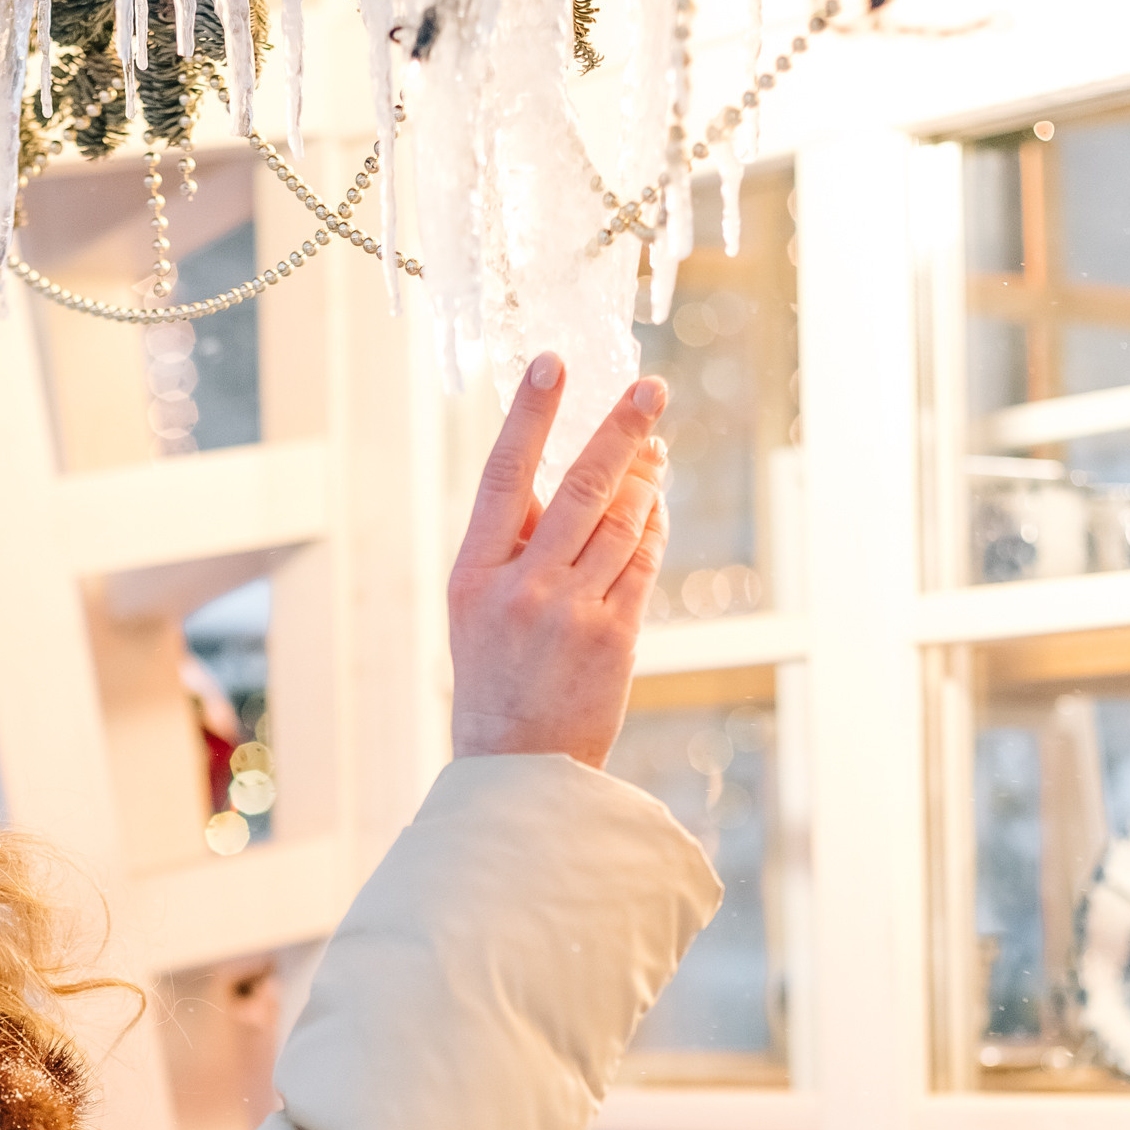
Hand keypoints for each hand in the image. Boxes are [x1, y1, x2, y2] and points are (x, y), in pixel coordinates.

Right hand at [448, 352, 667, 767]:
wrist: (517, 765)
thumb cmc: (494, 677)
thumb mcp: (476, 606)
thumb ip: (512, 545)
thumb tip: (564, 474)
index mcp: (474, 573)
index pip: (504, 475)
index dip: (529, 415)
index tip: (551, 363)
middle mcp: (522, 587)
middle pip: (581, 488)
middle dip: (620, 431)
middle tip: (650, 390)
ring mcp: (572, 612)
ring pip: (623, 521)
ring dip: (645, 477)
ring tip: (653, 446)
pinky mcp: (615, 636)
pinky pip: (644, 562)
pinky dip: (653, 526)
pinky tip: (655, 503)